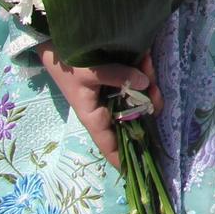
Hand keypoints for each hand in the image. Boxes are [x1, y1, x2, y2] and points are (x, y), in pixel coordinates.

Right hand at [38, 47, 161, 170]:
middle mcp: (105, 108)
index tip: (139, 169)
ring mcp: (112, 94)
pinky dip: (143, 68)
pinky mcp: (117, 80)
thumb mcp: (91, 72)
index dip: (122, 158)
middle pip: (134, 116)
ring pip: (139, 96)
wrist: (57, 43)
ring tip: (147, 61)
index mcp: (94, 116)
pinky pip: (137, 79)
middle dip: (150, 103)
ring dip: (148, 81)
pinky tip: (144, 56)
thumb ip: (118, 76)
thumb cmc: (68, 64)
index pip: (109, 144)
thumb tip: (145, 83)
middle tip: (157, 92)